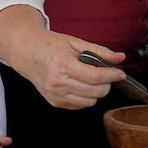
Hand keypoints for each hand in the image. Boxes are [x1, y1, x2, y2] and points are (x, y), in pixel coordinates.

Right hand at [0, 6, 126, 109]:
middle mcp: (58, 82)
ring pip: (89, 102)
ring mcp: (55, 94)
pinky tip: (81, 85)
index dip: (111, 75)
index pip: (94, 77)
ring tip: (91, 79)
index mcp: (63, 64)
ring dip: (96, 92)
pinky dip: (86, 97)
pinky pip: (79, 105)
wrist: (27, 52)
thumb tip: (119, 57)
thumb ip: (99, 51)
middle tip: (106, 74)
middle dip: (106, 84)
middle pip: (94, 92)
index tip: (120, 73)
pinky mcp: (55, 102)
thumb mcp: (75, 42)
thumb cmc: (49, 45)